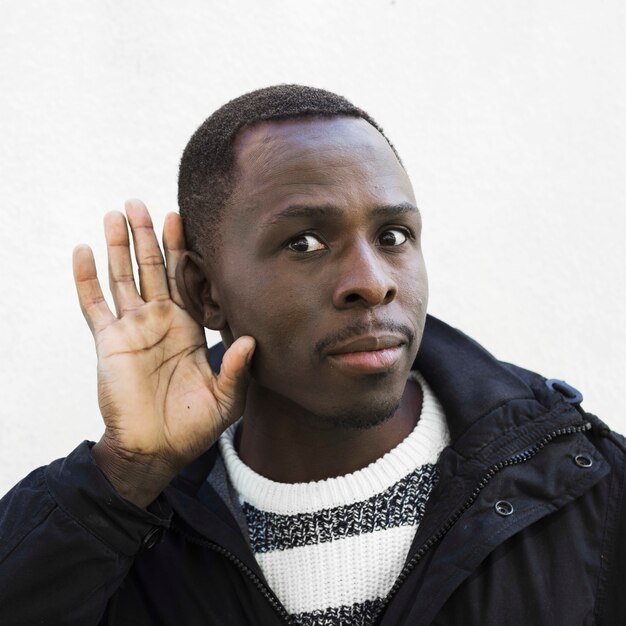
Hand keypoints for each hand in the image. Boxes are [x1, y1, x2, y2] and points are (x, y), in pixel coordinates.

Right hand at [73, 200, 254, 506]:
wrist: (156, 449)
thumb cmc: (193, 426)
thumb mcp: (225, 398)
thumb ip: (238, 369)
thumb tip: (252, 340)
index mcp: (189, 328)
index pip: (185, 279)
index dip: (182, 250)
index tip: (182, 218)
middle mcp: (160, 321)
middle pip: (153, 269)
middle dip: (149, 237)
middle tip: (144, 204)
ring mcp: (132, 329)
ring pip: (123, 278)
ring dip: (118, 247)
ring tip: (116, 214)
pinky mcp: (108, 342)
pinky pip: (94, 304)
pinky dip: (86, 279)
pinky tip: (83, 251)